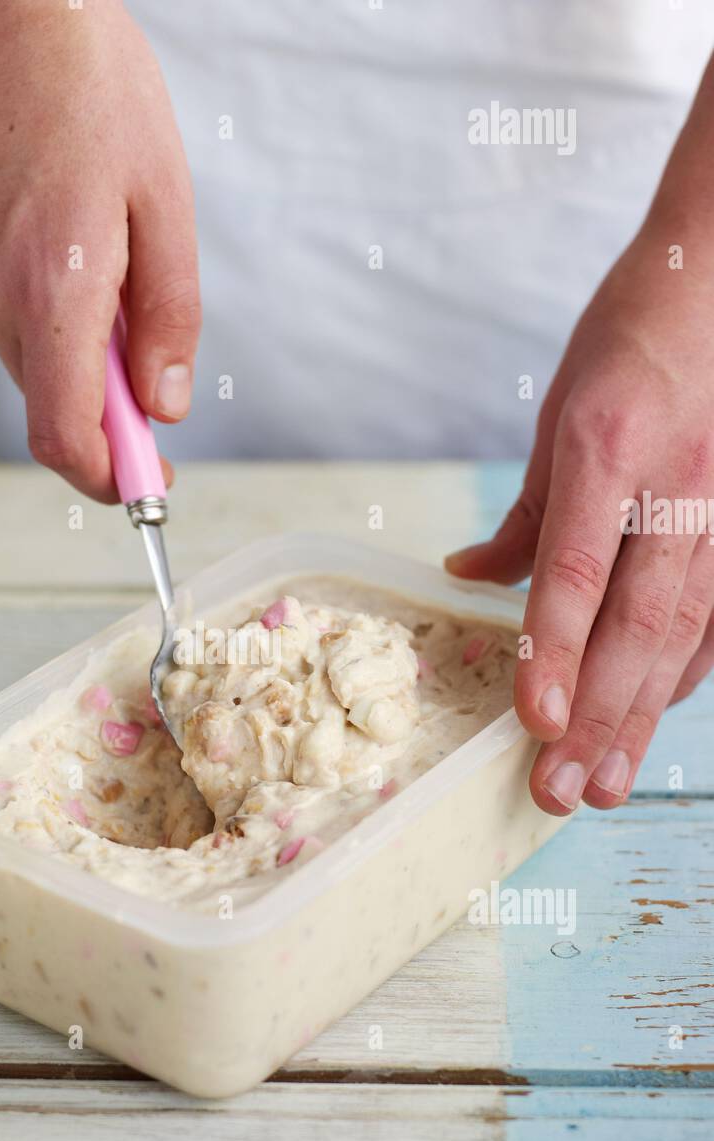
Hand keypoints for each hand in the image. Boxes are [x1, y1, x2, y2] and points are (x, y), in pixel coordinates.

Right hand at [0, 0, 198, 500]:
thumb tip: (162, 402)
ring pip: (23, 352)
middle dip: (101, 399)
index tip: (142, 484)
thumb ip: (168, 317)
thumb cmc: (91, 86)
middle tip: (144, 358)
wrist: (4, 5)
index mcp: (52, 288)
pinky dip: (34, 301)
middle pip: (49, 397)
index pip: (63, 433)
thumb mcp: (165, 203)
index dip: (106, 475)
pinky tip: (54, 233)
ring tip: (99, 255)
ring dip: (68, 341)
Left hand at [446, 224, 713, 813]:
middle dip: (598, 717)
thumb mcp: (556, 416)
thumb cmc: (630, 338)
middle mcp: (675, 485)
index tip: (534, 724)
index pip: (576, 569)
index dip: (556, 653)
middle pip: (638, 622)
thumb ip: (523, 514)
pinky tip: (653, 722)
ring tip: (602, 784)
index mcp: (607, 446)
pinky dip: (683, 674)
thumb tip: (467, 581)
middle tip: (558, 791)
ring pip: (685, 632)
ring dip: (641, 716)